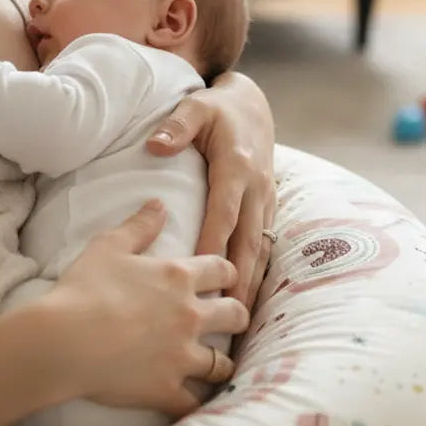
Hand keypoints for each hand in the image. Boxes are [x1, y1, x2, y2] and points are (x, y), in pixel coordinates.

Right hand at [49, 201, 248, 417]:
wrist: (65, 339)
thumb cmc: (84, 287)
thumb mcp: (109, 244)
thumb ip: (140, 224)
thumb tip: (160, 203)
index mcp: (179, 277)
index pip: (223, 270)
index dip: (227, 273)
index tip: (225, 279)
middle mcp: (190, 315)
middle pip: (235, 314)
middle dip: (237, 316)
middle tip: (232, 320)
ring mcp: (182, 355)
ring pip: (222, 362)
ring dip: (222, 362)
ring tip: (218, 365)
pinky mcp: (167, 388)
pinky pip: (195, 402)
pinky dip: (198, 403)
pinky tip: (198, 403)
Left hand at [146, 72, 276, 309]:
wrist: (252, 105)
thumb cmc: (218, 109)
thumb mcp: (196, 107)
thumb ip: (176, 126)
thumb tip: (156, 146)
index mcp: (236, 167)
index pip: (224, 212)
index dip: (213, 242)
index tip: (201, 272)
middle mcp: (256, 187)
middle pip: (247, 240)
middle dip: (239, 279)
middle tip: (226, 315)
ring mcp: (267, 199)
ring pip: (261, 248)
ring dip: (252, 283)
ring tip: (240, 320)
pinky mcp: (270, 207)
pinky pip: (266, 244)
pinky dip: (259, 273)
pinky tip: (250, 300)